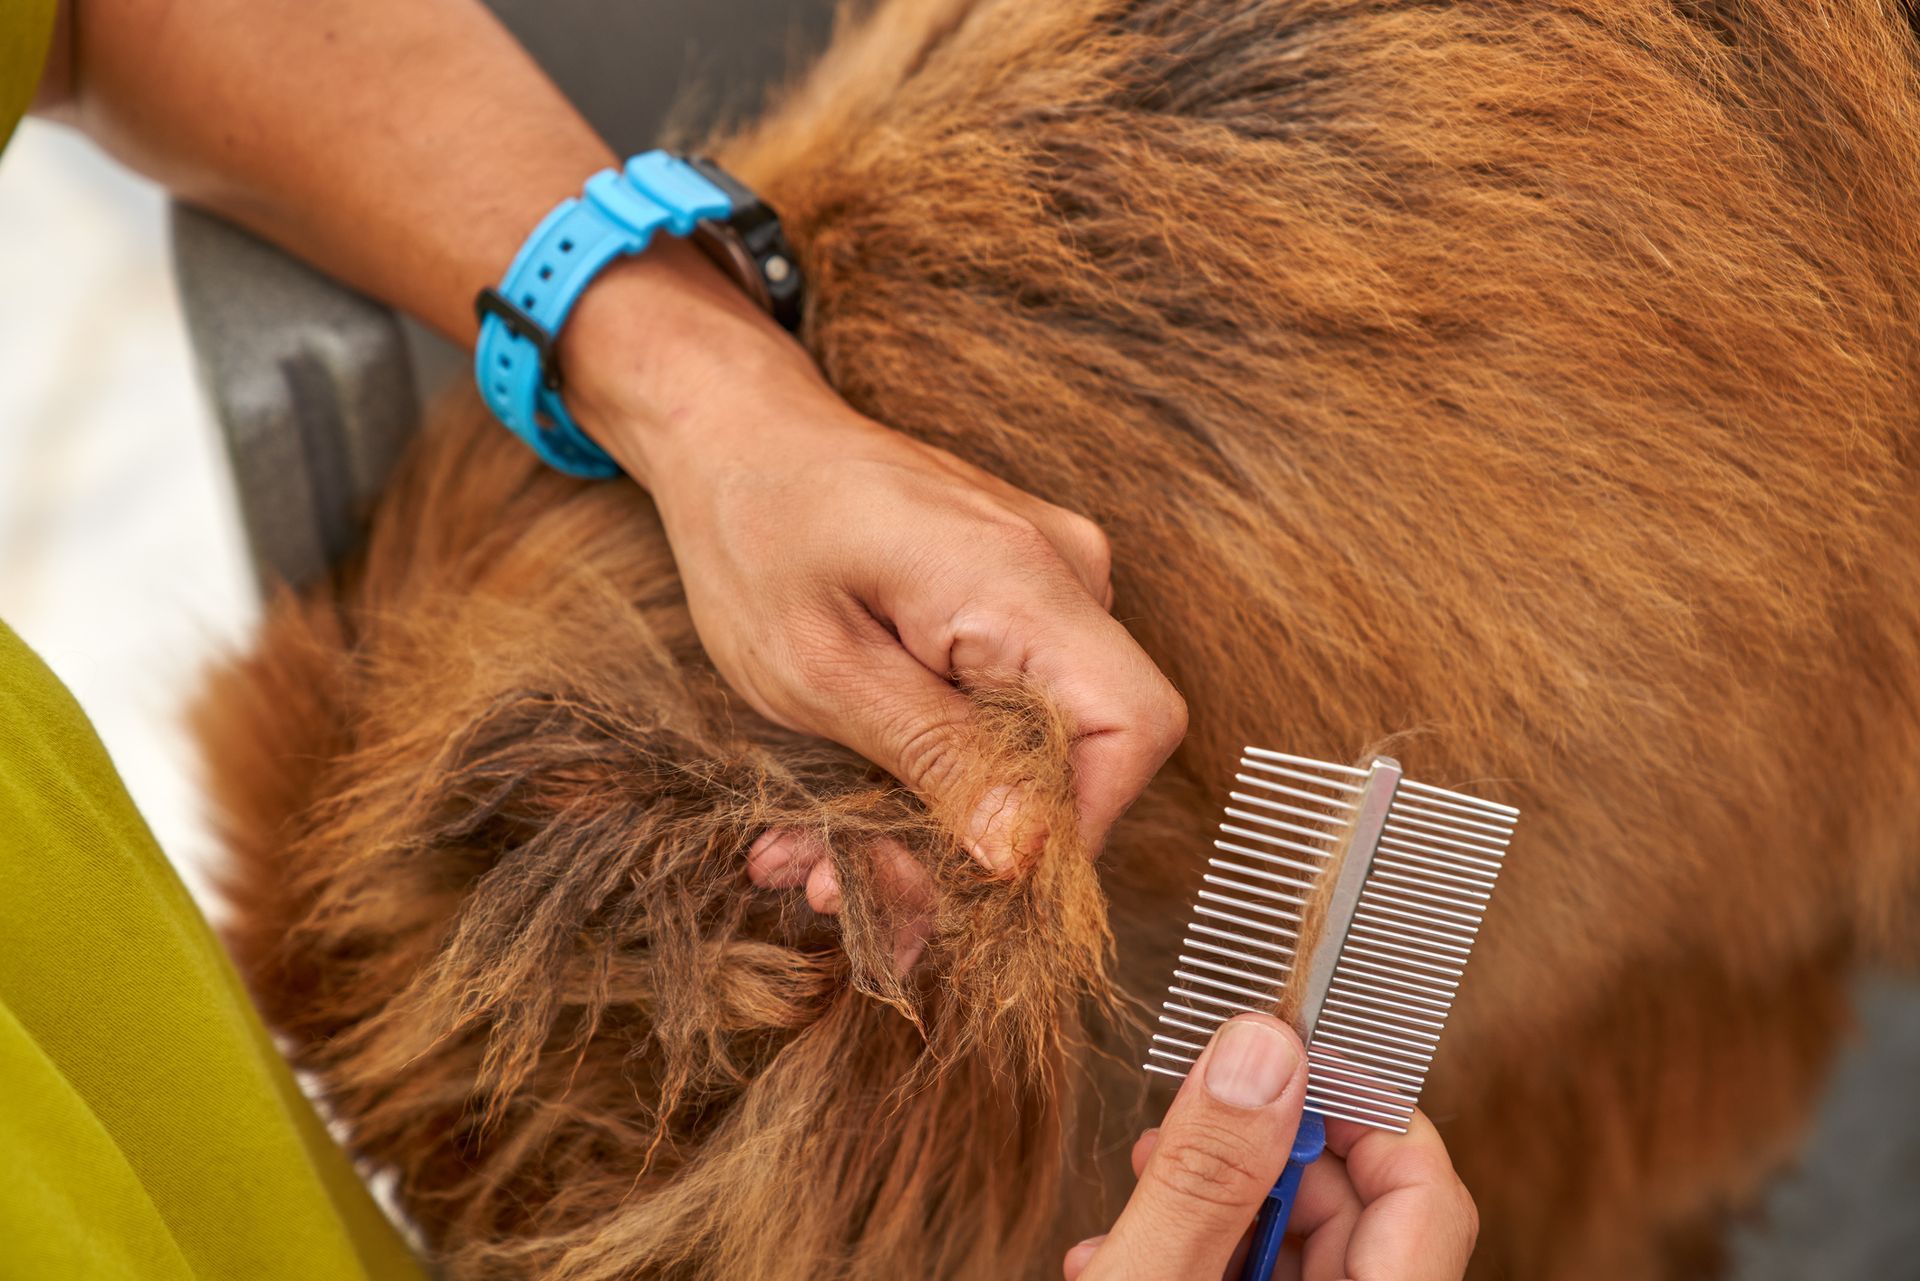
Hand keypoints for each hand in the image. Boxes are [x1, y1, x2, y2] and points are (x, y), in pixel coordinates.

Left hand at [562, 249, 1187, 968]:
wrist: (738, 430)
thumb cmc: (758, 530)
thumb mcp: (818, 668)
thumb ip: (933, 757)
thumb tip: (1028, 860)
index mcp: (1021, 581)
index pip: (1132, 727)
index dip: (1075, 830)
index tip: (967, 888)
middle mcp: (1062, 577)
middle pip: (1079, 756)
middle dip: (965, 853)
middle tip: (838, 891)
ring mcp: (1048, 586)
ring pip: (1031, 750)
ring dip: (927, 824)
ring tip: (807, 857)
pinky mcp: (1016, 603)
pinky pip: (1002, 713)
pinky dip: (926, 772)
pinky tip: (835, 808)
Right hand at [1064, 1014, 1476, 1280]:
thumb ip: (1206, 1179)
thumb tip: (1260, 1047)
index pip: (1425, 1186)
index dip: (1355, 1102)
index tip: (1280, 1049)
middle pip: (1360, 1210)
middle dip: (1263, 1148)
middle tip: (1180, 1116)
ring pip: (1308, 1246)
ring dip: (1220, 1199)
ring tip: (1140, 1178)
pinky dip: (1210, 1251)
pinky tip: (1131, 1245)